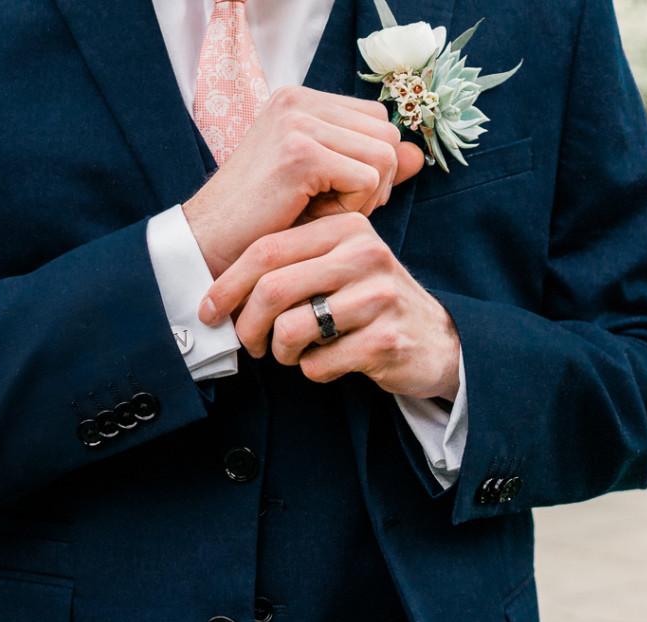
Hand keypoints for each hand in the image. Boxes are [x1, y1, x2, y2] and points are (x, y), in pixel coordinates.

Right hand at [182, 85, 423, 278]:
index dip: (371, 163)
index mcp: (300, 100)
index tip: (340, 194)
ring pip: (384, 154)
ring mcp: (297, 121)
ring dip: (365, 196)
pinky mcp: (300, 151)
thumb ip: (369, 166)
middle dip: (375, 180)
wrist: (208, 243)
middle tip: (337, 209)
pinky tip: (318, 217)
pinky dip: (353, 206)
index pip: (377, 120)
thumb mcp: (323, 186)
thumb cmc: (261, 219)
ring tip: (326, 212)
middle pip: (387, 134)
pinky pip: (367, 177)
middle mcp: (298, 100)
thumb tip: (418, 156)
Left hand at [198, 213, 460, 399]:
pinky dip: (313, 370)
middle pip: (272, 289)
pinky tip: (330, 362)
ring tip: (295, 353)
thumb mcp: (340, 265)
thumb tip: (219, 286)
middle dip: (247, 325)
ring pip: (291, 329)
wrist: (437, 340)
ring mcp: (379, 296)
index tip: (208, 310)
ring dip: (282, 352)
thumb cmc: (371, 302)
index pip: (267, 249)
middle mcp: (365, 254)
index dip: (227, 284)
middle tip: (250, 344)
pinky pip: (318, 363)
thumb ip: (293, 261)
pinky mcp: (387, 340)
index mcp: (346, 227)